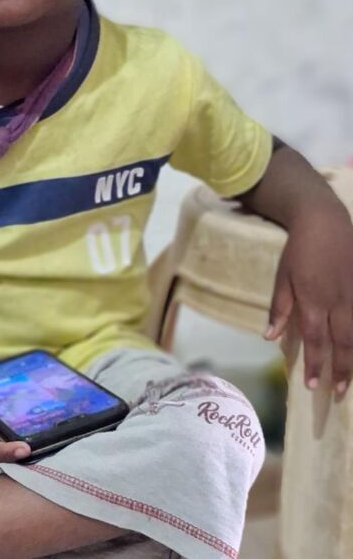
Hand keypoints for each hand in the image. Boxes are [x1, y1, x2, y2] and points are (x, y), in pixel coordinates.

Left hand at [264, 206, 352, 395]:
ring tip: (350, 380)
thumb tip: (270, 337)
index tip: (312, 384)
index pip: (314, 340)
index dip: (314, 364)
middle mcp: (338, 302)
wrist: (325, 221)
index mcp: (314, 300)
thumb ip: (279, 308)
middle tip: (337, 393)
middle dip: (340, 370)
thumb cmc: (299, 250)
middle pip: (342, 343)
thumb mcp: (282, 277)